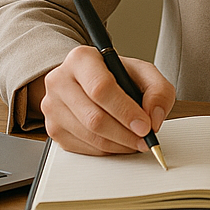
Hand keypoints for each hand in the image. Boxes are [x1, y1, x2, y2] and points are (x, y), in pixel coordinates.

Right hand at [29, 44, 175, 154]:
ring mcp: (52, 107)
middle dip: (125, 133)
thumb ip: (157, 90)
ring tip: (136, 141)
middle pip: (94, 117)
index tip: (145, 125)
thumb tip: (154, 118)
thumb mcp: (141, 72)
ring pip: (89, 136)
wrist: (86, 80)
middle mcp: (60, 80)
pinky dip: (106, 150)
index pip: (101, 88)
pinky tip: (119, 142)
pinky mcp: (52, 129)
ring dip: (118, 144)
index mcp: (81, 59)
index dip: (125, 111)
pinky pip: (83, 148)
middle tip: (144, 139)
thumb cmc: (114, 75)